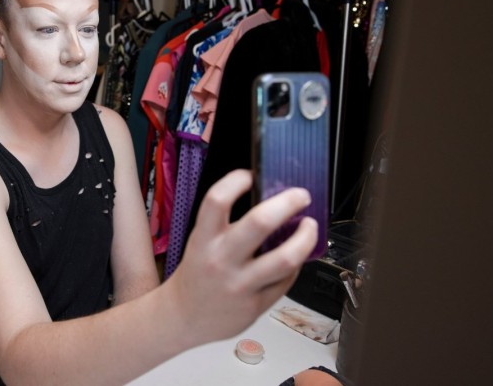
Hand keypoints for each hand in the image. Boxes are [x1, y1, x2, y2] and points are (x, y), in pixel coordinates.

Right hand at [165, 169, 317, 345]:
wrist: (183, 316)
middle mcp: (221, 260)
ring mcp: (240, 284)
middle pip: (260, 222)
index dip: (236, 181)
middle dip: (287, 202)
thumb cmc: (197, 274)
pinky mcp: (256, 305)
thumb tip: (267, 201)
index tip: (251, 175)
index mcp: (203, 239)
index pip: (217, 200)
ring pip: (284, 258)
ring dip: (305, 237)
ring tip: (310, 226)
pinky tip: (294, 257)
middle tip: (300, 195)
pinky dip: (295, 264)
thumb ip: (225, 226)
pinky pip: (286, 280)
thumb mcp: (201, 243)